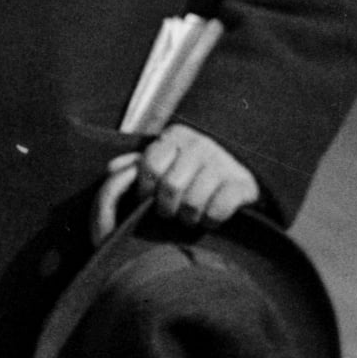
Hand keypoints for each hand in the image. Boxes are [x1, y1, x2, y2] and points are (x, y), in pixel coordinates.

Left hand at [99, 122, 256, 233]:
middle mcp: (200, 144)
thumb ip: (134, 165)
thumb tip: (113, 169)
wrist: (235, 178)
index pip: (150, 166)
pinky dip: (210, 220)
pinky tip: (209, 218)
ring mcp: (223, 162)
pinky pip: (218, 209)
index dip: (145, 190)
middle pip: (171, 187)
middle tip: (169, 212)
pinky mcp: (242, 183)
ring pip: (193, 201)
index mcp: (174, 137)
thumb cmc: (188, 172)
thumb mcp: (160, 162)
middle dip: (166, 208)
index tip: (148, 199)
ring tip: (188, 217)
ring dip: (188, 217)